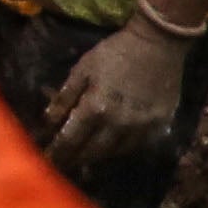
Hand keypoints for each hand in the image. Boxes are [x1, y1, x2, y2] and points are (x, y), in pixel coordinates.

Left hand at [43, 18, 196, 177]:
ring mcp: (143, 127)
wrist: (158, 44)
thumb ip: (65, 97)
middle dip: (75, 159)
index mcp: (96, 108)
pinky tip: (112, 147)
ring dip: (97, 157)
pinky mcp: (161, 125)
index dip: (57, 153)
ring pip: (115, 152)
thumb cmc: (115, 53)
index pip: (70, 140)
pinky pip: (138, 146)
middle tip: (63, 163)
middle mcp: (119, 123)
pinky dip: (121, 149)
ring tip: (84, 158)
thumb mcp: (82, 69)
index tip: (46, 161)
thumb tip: (48, 122)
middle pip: (92, 152)